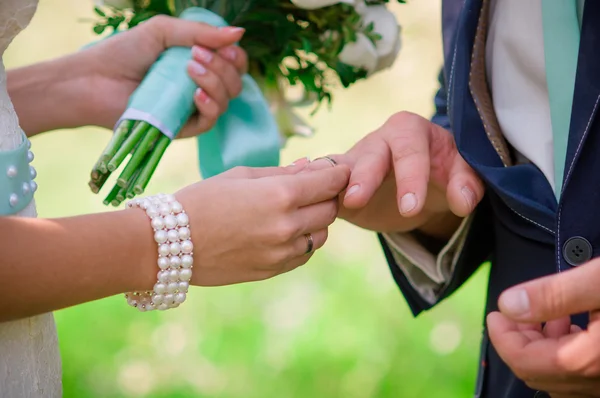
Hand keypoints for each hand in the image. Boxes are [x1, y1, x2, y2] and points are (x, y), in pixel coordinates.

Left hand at [79, 15, 247, 136]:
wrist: (93, 80)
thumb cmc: (123, 52)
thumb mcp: (162, 31)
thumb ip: (200, 32)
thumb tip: (241, 33)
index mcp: (199, 63)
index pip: (234, 63)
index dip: (236, 56)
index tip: (224, 47)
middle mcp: (200, 86)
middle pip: (235, 83)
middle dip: (224, 67)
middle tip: (196, 55)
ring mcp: (191, 108)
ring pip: (226, 101)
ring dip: (215, 83)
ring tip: (189, 69)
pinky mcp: (181, 128)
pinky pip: (209, 122)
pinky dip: (209, 106)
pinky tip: (196, 94)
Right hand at [172, 160, 349, 285]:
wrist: (167, 243)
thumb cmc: (202, 199)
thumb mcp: (241, 175)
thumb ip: (281, 172)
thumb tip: (311, 167)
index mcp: (280, 195)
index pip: (330, 182)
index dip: (338, 173)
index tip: (337, 170)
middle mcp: (287, 225)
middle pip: (330, 209)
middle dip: (328, 196)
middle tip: (315, 188)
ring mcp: (281, 252)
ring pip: (321, 235)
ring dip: (316, 221)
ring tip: (296, 211)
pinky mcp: (273, 270)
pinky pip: (304, 254)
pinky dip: (304, 241)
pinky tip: (285, 231)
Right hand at [311, 111, 483, 237]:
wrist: (421, 186)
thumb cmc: (442, 172)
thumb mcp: (461, 173)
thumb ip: (468, 182)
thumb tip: (463, 201)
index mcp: (411, 130)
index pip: (410, 150)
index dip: (410, 177)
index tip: (409, 207)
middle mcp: (380, 140)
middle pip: (370, 155)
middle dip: (364, 177)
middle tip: (357, 201)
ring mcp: (356, 161)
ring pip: (341, 168)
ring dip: (334, 184)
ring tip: (323, 203)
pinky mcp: (341, 183)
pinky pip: (323, 185)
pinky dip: (313, 193)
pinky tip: (301, 203)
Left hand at [488, 259, 599, 396]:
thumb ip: (554, 294)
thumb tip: (508, 304)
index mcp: (586, 360)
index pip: (523, 362)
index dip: (501, 337)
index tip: (495, 314)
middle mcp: (597, 382)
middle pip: (537, 372)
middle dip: (519, 340)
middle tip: (517, 311)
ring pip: (560, 378)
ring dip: (543, 347)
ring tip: (549, 314)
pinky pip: (583, 376)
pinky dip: (568, 354)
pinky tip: (574, 325)